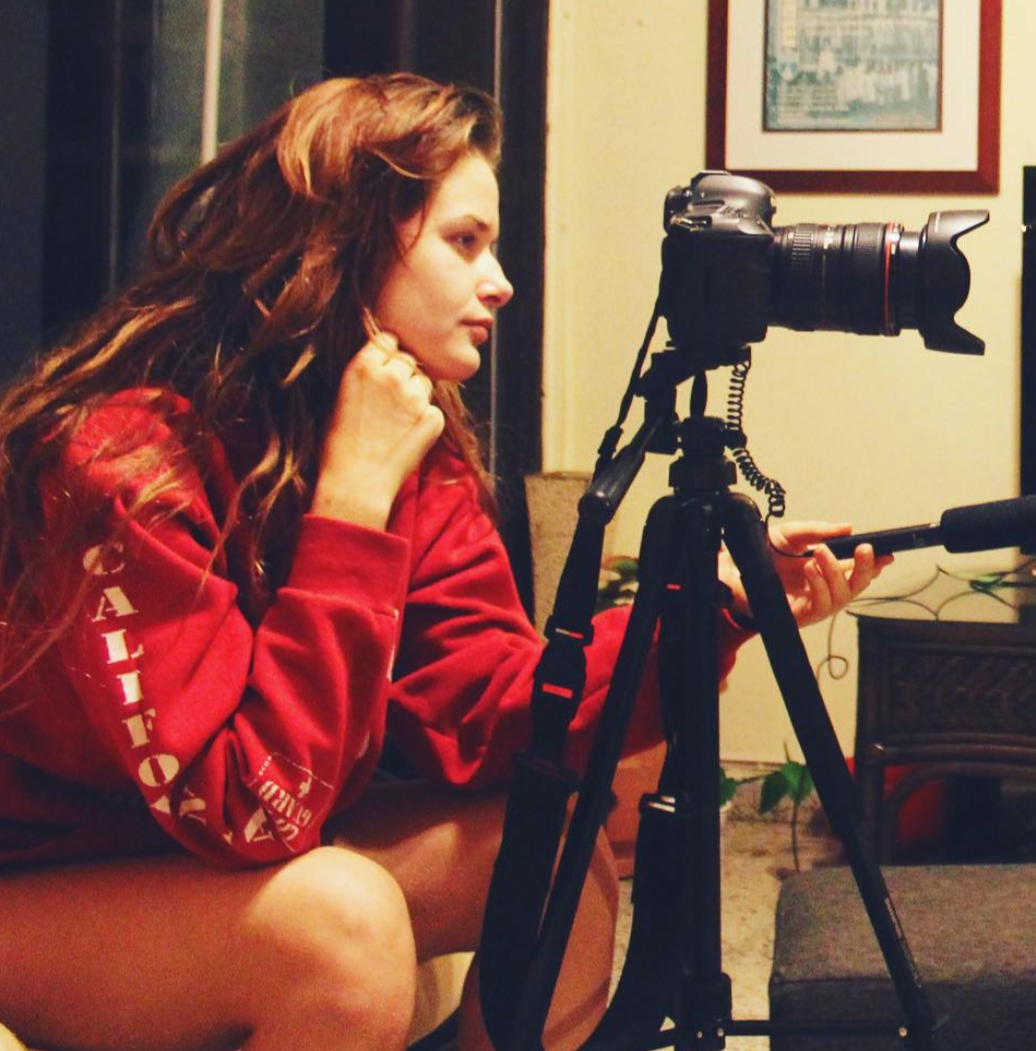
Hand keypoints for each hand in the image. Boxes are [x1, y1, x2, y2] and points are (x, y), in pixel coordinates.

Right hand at [312, 333, 444, 528]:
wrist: (356, 484)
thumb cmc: (338, 446)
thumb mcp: (339, 398)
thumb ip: (363, 375)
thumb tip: (379, 362)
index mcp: (364, 366)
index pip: (388, 339)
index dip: (387, 352)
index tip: (383, 366)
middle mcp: (393, 376)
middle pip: (408, 359)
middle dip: (402, 373)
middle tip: (390, 399)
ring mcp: (416, 397)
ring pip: (424, 382)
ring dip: (415, 393)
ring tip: (397, 419)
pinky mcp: (433, 419)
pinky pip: (433, 408)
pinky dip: (425, 418)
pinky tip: (407, 435)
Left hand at [720, 520, 892, 629]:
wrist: (732, 570)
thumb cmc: (763, 555)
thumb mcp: (791, 534)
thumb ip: (818, 531)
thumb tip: (847, 528)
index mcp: (826, 569)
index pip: (857, 569)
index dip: (874, 563)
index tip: (886, 553)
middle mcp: (824, 588)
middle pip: (856, 585)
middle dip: (865, 568)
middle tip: (864, 550)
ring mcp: (813, 602)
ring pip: (841, 596)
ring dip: (835, 572)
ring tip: (821, 553)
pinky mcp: (800, 615)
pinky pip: (820, 606)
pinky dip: (819, 585)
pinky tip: (811, 569)